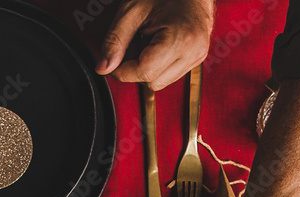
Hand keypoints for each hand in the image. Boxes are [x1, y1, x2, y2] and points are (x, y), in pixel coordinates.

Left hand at [97, 0, 213, 89]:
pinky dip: (157, 66)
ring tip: (148, 41)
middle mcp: (193, 52)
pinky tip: (158, 46)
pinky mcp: (196, 59)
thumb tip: (103, 68)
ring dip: (146, 68)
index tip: (114, 61)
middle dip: (136, 69)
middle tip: (134, 43)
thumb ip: (115, 41)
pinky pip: (168, 75)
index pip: (145, 72)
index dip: (123, 70)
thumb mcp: (132, 11)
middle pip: (152, 81)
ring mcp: (196, 57)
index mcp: (181, 39)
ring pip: (159, 82)